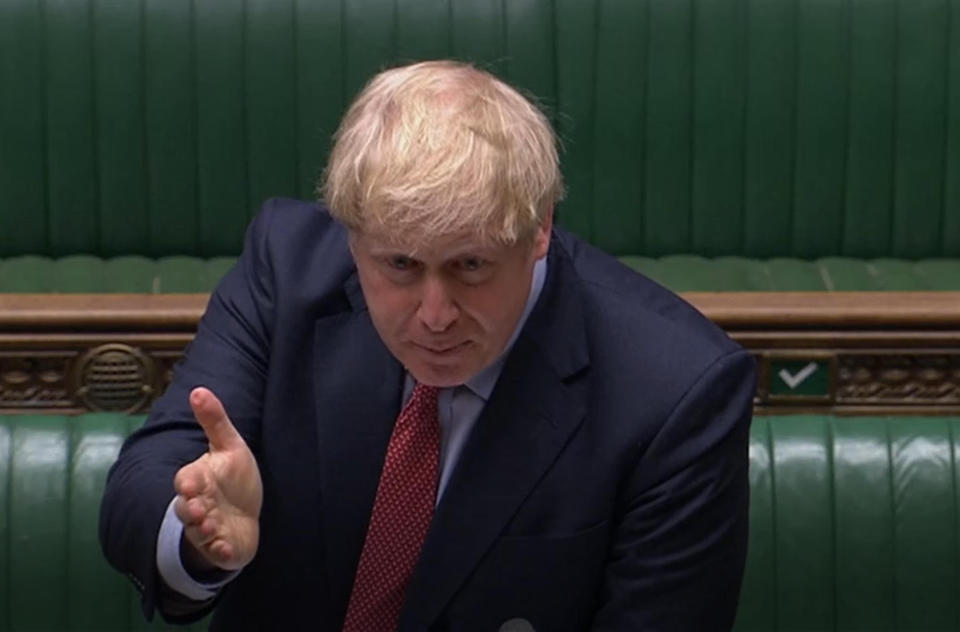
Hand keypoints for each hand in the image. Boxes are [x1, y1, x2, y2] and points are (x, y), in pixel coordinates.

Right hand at [174, 387, 262, 571]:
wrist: (244, 515)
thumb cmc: (234, 479)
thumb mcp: (229, 446)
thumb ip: (215, 421)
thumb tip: (198, 390)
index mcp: (198, 481)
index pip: (186, 480)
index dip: (187, 483)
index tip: (190, 483)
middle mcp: (199, 506)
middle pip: (186, 509)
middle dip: (191, 510)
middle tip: (199, 508)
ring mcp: (209, 528)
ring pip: (198, 532)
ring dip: (203, 531)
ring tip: (211, 527)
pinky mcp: (222, 547)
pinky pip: (218, 552)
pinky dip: (221, 552)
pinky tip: (227, 550)